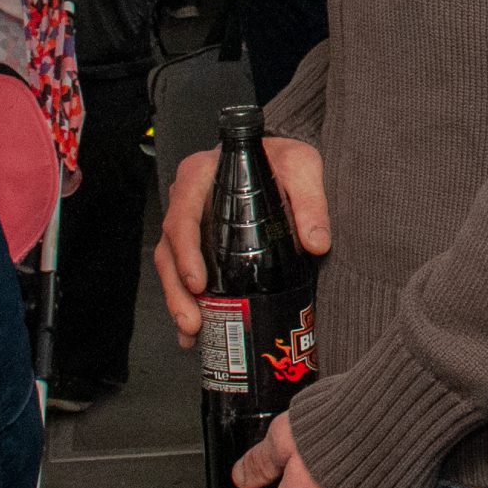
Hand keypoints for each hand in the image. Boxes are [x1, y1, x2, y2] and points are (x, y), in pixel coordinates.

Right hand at [157, 135, 328, 347]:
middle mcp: (186, 198)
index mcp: (201, 175)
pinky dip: (187, 300)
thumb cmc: (283, 156)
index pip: (183, 215)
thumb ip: (311, 202)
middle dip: (177, 289)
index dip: (185, 252)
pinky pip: (182, 271)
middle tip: (192, 321)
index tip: (197, 283)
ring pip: (170, 264)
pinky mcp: (196, 240)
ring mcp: (189, 221)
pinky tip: (195, 329)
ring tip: (192, 331)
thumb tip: (317, 244)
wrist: (280, 155)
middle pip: (169, 248)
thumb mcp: (302, 167)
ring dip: (178, 300)